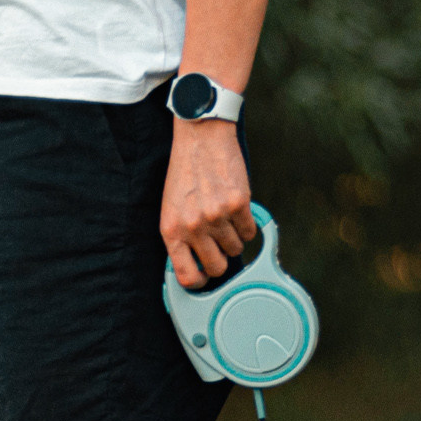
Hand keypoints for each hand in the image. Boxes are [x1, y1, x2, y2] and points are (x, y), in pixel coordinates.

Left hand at [160, 118, 255, 288]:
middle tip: (219, 246)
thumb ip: (180, 236)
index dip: (198, 282)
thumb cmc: (184, 173)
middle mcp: (193, 227)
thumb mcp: (170, 208)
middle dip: (221, 260)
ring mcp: (217, 217)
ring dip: (234, 239)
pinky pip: (250, 232)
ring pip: (235, 249)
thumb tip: (193, 265)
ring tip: (225, 218)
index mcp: (172, 231)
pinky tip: (237, 210)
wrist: (200, 138)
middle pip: (217, 267)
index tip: (204, 278)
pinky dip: (247, 225)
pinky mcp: (238, 204)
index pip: (186, 276)